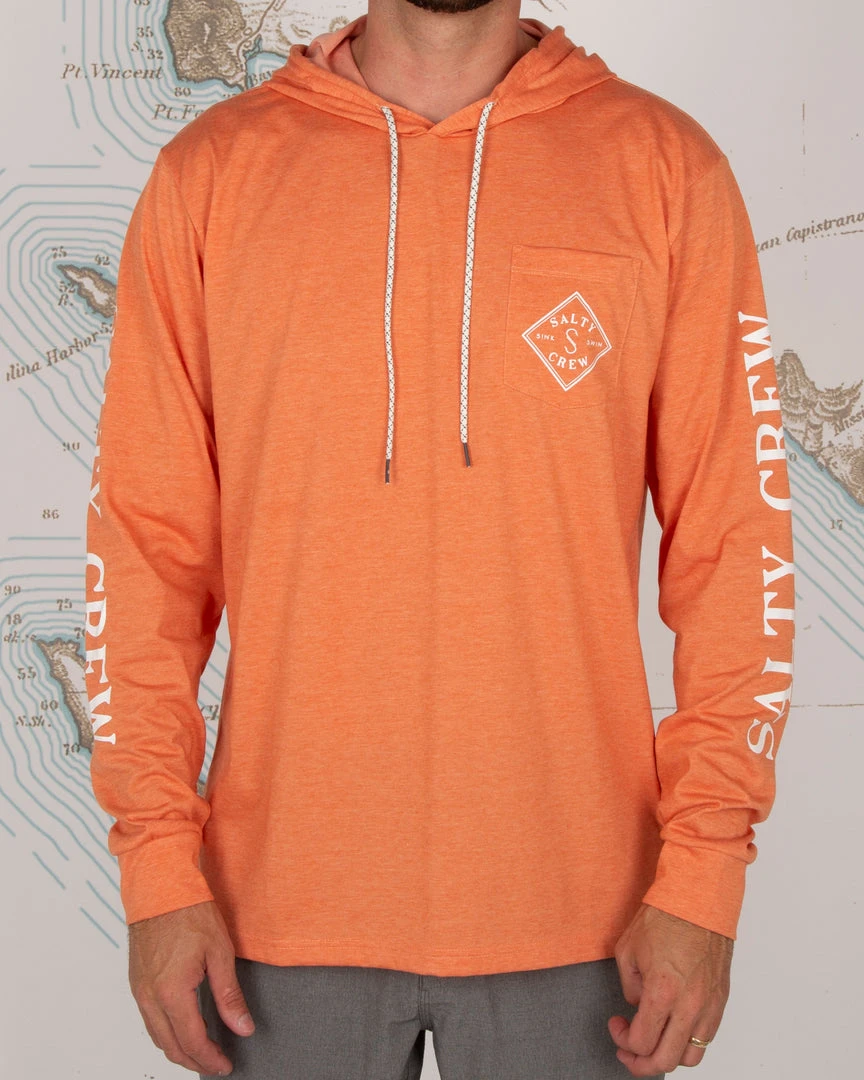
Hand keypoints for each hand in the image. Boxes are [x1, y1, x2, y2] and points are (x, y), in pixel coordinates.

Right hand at [128, 899, 254, 1074]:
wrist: (160, 888)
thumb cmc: (190, 912)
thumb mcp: (220, 952)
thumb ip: (229, 995)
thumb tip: (243, 1027)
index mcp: (172, 992)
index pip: (192, 1040)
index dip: (210, 1058)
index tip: (225, 1065)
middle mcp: (151, 997)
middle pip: (171, 1046)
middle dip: (194, 1060)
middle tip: (216, 1064)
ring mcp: (140, 990)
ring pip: (156, 1036)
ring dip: (178, 1049)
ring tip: (201, 1052)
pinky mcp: (137, 982)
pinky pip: (149, 1020)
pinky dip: (165, 1033)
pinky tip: (180, 1029)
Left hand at [608, 903, 732, 1074]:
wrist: (697, 898)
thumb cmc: (663, 917)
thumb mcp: (628, 949)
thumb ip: (629, 986)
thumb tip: (638, 1006)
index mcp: (663, 992)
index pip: (642, 1042)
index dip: (623, 1040)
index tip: (616, 1024)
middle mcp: (690, 1005)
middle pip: (666, 1060)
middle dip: (641, 1063)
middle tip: (628, 1050)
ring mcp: (709, 1005)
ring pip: (691, 1056)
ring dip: (667, 1055)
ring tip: (652, 1041)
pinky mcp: (721, 1000)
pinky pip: (707, 1037)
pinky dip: (687, 1041)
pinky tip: (672, 1027)